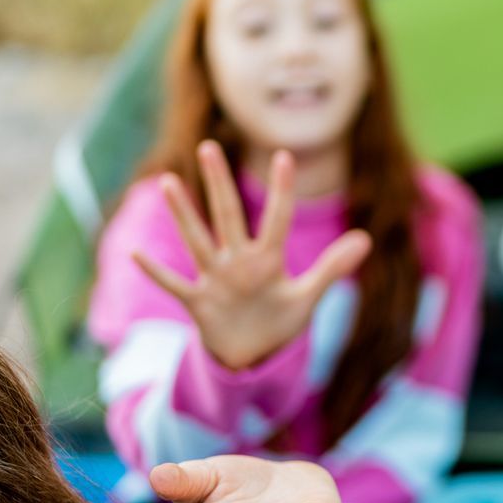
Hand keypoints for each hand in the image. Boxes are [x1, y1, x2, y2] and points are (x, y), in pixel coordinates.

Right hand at [134, 141, 370, 370]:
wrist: (251, 355)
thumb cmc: (278, 321)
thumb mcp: (308, 297)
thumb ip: (331, 268)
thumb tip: (366, 239)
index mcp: (268, 260)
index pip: (277, 219)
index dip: (282, 191)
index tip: (285, 156)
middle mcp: (238, 262)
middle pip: (228, 216)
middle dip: (219, 184)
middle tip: (209, 147)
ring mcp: (216, 279)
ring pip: (197, 241)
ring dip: (183, 215)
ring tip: (168, 182)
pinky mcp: (199, 302)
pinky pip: (174, 284)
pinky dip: (156, 271)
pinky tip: (136, 253)